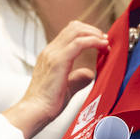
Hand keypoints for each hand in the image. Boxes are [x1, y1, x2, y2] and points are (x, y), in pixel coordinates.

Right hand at [3, 22, 108, 138]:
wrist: (34, 111)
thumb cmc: (47, 104)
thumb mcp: (66, 87)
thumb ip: (78, 78)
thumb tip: (89, 74)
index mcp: (50, 55)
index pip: (69, 33)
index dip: (87, 34)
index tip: (100, 43)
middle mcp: (50, 51)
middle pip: (74, 27)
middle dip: (93, 31)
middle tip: (105, 41)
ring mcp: (53, 54)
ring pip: (77, 30)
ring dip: (95, 34)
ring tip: (105, 43)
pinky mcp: (59, 60)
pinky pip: (80, 42)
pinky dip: (94, 41)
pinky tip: (102, 46)